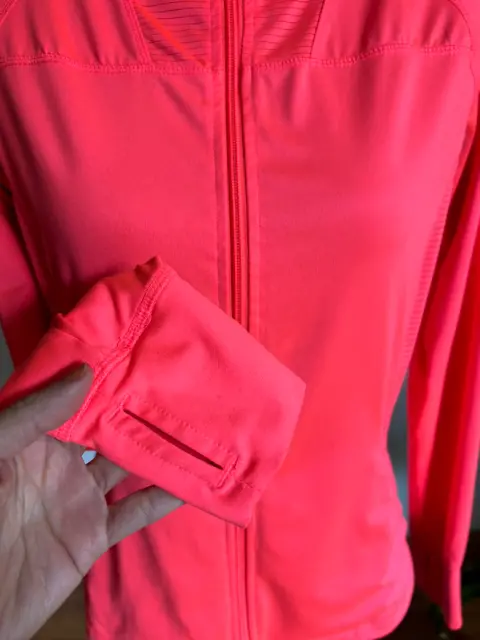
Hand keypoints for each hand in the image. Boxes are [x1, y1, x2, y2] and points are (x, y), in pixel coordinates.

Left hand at [0, 365, 181, 639]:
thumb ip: (32, 413)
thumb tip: (85, 372)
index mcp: (33, 436)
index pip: (76, 398)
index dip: (105, 377)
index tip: (140, 353)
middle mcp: (62, 461)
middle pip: (109, 428)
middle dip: (139, 406)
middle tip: (181, 381)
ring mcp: (80, 497)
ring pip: (129, 465)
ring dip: (159, 447)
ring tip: (197, 421)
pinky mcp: (95, 534)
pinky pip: (136, 511)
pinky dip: (165, 497)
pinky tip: (194, 479)